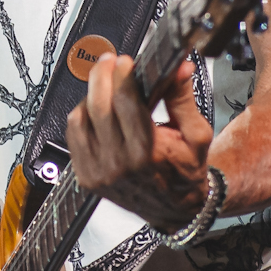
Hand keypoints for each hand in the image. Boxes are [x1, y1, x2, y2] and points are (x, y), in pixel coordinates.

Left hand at [67, 54, 212, 231]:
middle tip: (109, 61)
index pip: (126, 101)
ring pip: (81, 118)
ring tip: (105, 86)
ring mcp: (99, 171)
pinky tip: (95, 109)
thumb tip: (178, 66)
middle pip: (99, 105)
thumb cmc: (185, 172)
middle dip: (102, 76)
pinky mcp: (86, 176)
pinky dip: (81, 116)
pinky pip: (74, 135)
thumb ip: (182, 98)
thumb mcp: (196, 135)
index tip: (126, 61)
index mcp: (147, 152)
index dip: (123, 74)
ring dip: (90, 95)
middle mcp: (119, 163)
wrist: (174, 209)